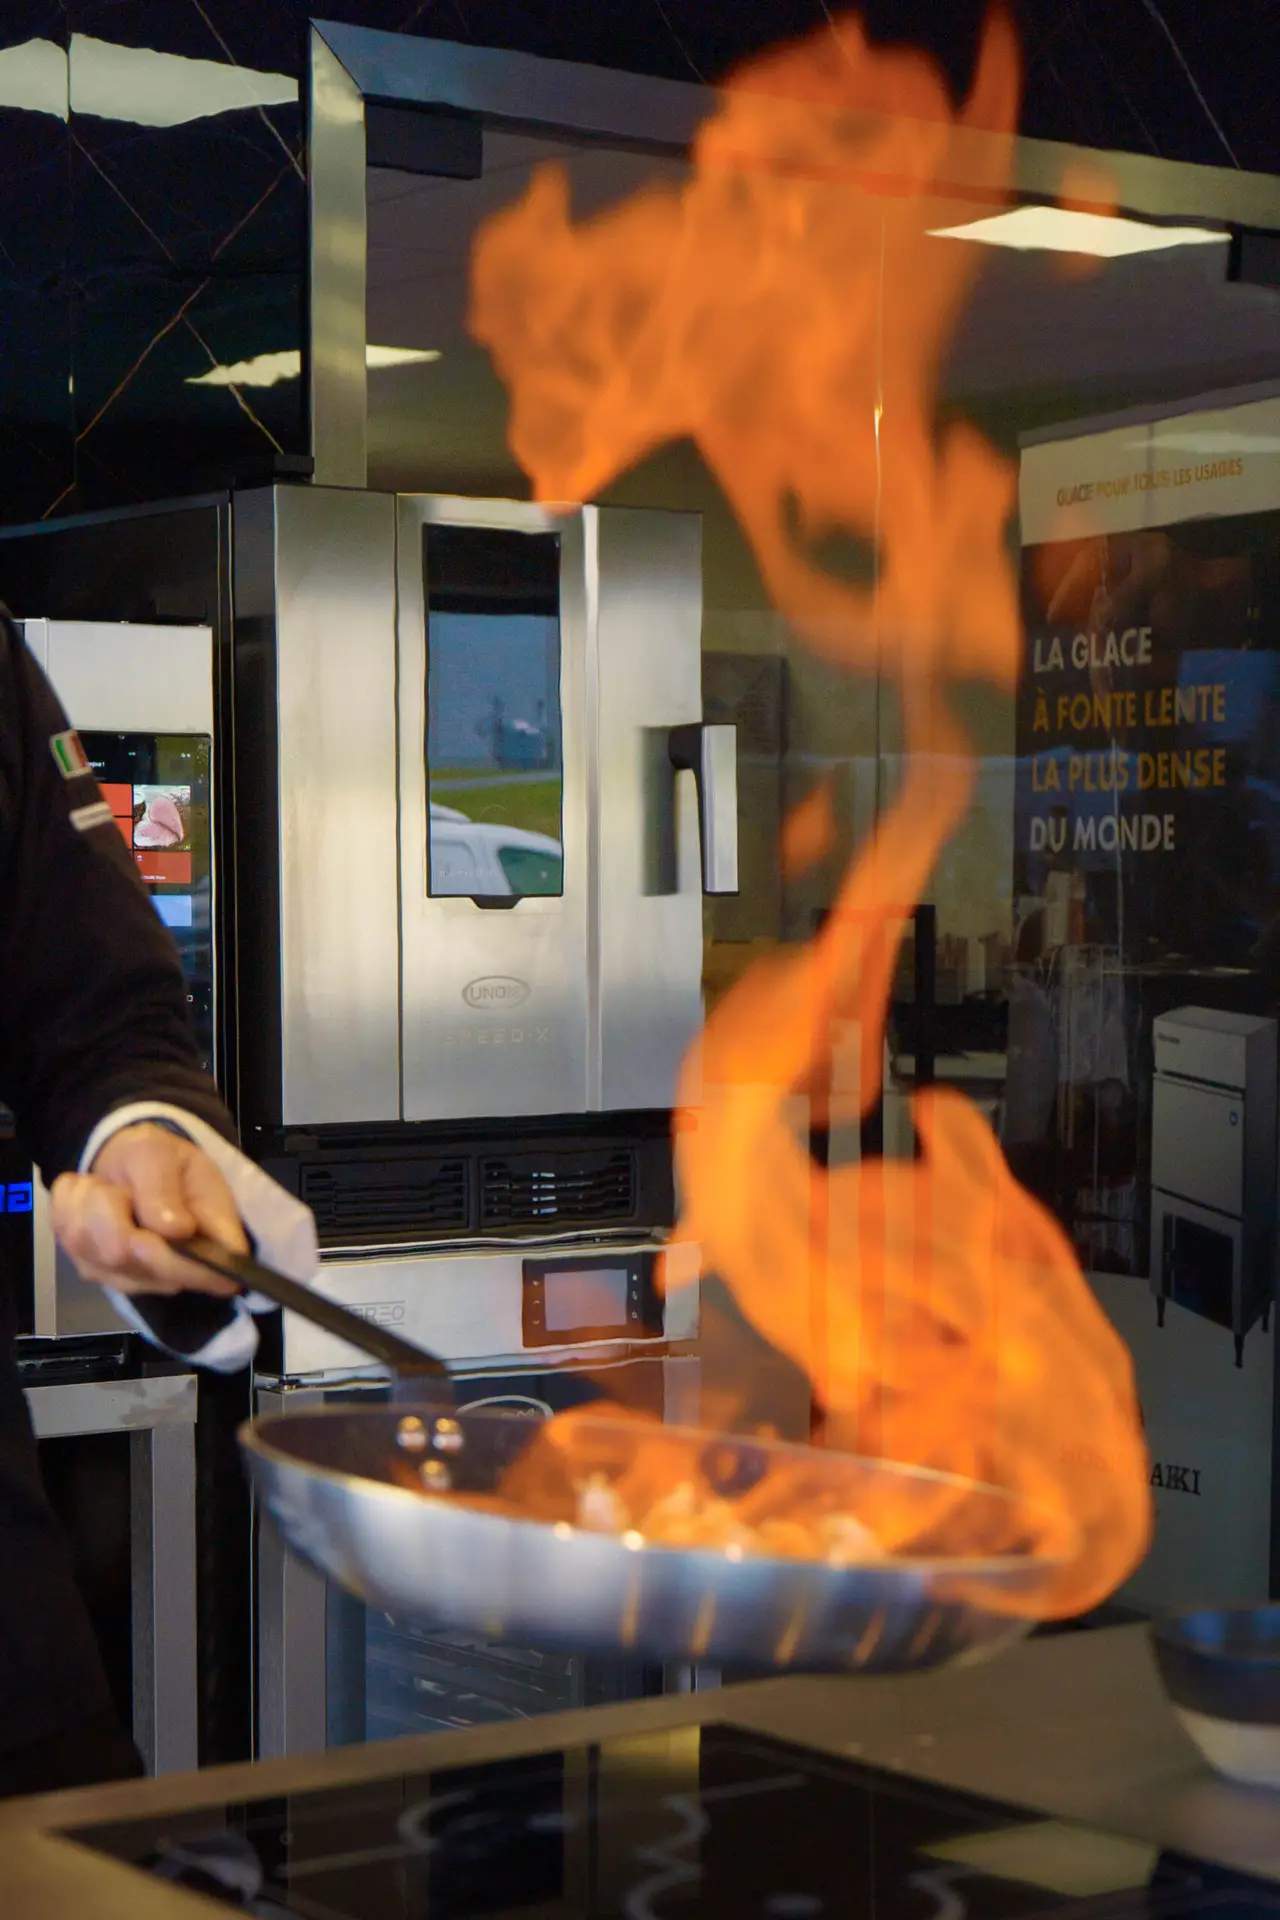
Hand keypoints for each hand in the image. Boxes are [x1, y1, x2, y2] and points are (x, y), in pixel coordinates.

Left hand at [50, 1124, 248, 1296]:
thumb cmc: (162, 1159)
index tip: (149, 1232)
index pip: (206, 1274)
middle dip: (115, 1214)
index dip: (173, 1261)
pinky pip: (67, 1237)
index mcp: (215, 1245)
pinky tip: (91, 1198)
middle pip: (129, 1259)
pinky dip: (70, 1207)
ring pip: (93, 1249)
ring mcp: (130, 1279)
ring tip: (111, 1190)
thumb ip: (165, 1186)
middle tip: (122, 1190)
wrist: (132, 1164)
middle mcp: (175, 1275)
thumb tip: (174, 1229)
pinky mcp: (94, 1270)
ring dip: (92, 1206)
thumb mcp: (165, 1152)